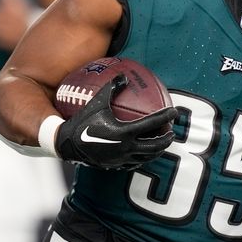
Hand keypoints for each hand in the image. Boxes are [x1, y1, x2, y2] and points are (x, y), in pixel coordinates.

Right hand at [55, 74, 177, 169]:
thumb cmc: (83, 121)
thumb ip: (112, 88)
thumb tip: (123, 75)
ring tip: (163, 144)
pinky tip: (145, 154)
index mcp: (124, 132)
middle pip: (155, 145)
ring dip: (158, 151)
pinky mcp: (116, 165)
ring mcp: (122, 159)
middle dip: (166, 139)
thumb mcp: (97, 102)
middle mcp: (126, 148)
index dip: (165, 117)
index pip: (152, 124)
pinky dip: (144, 158)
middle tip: (172, 132)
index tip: (174, 112)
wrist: (67, 144)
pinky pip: (135, 163)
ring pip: (147, 157)